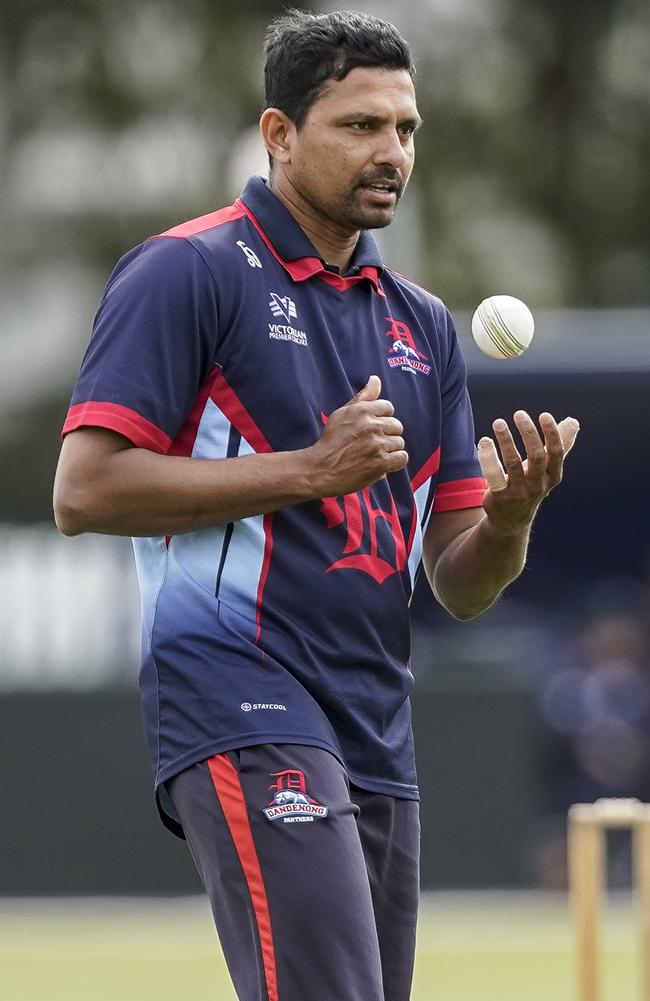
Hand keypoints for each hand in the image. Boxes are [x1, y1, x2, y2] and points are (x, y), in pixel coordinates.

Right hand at [308, 375, 408, 496]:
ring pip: (399, 442)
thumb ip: (363, 396)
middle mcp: (371, 425)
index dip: (381, 419)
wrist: (321, 469)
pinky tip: (383, 463)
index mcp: (362, 410)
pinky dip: (395, 461)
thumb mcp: (342, 413)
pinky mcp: (381, 462)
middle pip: (396, 425)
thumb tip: (376, 379)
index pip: (388, 408)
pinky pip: (402, 457)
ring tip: (374, 454)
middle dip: (387, 434)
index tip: (371, 429)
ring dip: (390, 449)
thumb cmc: (331, 441)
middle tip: (372, 443)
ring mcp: (377, 445)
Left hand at [478, 411, 578, 535]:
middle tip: (519, 413)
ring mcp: (519, 491)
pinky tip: (484, 441)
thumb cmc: (531, 484)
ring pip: (513, 463)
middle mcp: (538, 484)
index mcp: (553, 474)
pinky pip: (494, 475)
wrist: (512, 518)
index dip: (552, 434)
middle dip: (528, 433)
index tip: (544, 415)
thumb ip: (560, 445)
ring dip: (506, 440)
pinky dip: (488, 457)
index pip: (556, 452)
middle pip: (536, 456)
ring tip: (498, 422)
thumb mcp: (547, 467)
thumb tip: (573, 422)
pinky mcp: (501, 496)